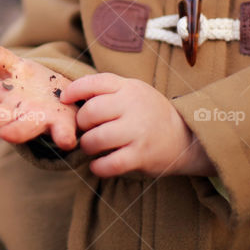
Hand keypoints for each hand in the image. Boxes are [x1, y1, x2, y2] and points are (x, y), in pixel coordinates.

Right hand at [0, 39, 78, 149]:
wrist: (62, 98)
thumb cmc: (32, 84)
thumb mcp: (14, 66)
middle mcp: (13, 115)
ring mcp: (36, 121)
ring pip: (23, 129)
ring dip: (16, 132)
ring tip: (5, 134)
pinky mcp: (60, 125)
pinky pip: (61, 134)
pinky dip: (63, 137)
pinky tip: (65, 140)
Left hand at [60, 72, 215, 178]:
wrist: (185, 137)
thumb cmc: (149, 113)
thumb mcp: (133, 91)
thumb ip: (107, 90)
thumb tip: (70, 95)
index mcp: (129, 87)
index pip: (94, 82)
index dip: (74, 90)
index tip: (64, 100)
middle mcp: (133, 106)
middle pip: (89, 113)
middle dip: (81, 125)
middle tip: (85, 130)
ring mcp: (138, 131)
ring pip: (95, 139)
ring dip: (88, 146)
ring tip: (92, 147)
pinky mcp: (141, 155)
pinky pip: (109, 164)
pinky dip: (98, 167)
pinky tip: (98, 165)